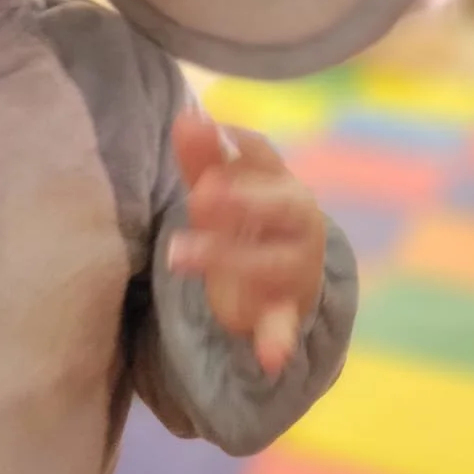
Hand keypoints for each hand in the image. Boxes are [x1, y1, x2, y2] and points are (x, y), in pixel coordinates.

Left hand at [167, 111, 325, 375]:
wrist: (285, 278)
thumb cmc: (247, 217)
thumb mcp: (221, 186)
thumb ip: (202, 154)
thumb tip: (186, 115)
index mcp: (281, 183)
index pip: (267, 158)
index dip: (242, 147)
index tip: (216, 137)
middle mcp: (298, 222)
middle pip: (280, 207)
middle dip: (241, 200)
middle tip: (198, 196)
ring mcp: (295, 268)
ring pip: (274, 263)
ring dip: (228, 258)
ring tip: (176, 256)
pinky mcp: (285, 311)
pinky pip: (284, 325)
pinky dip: (277, 341)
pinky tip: (269, 358)